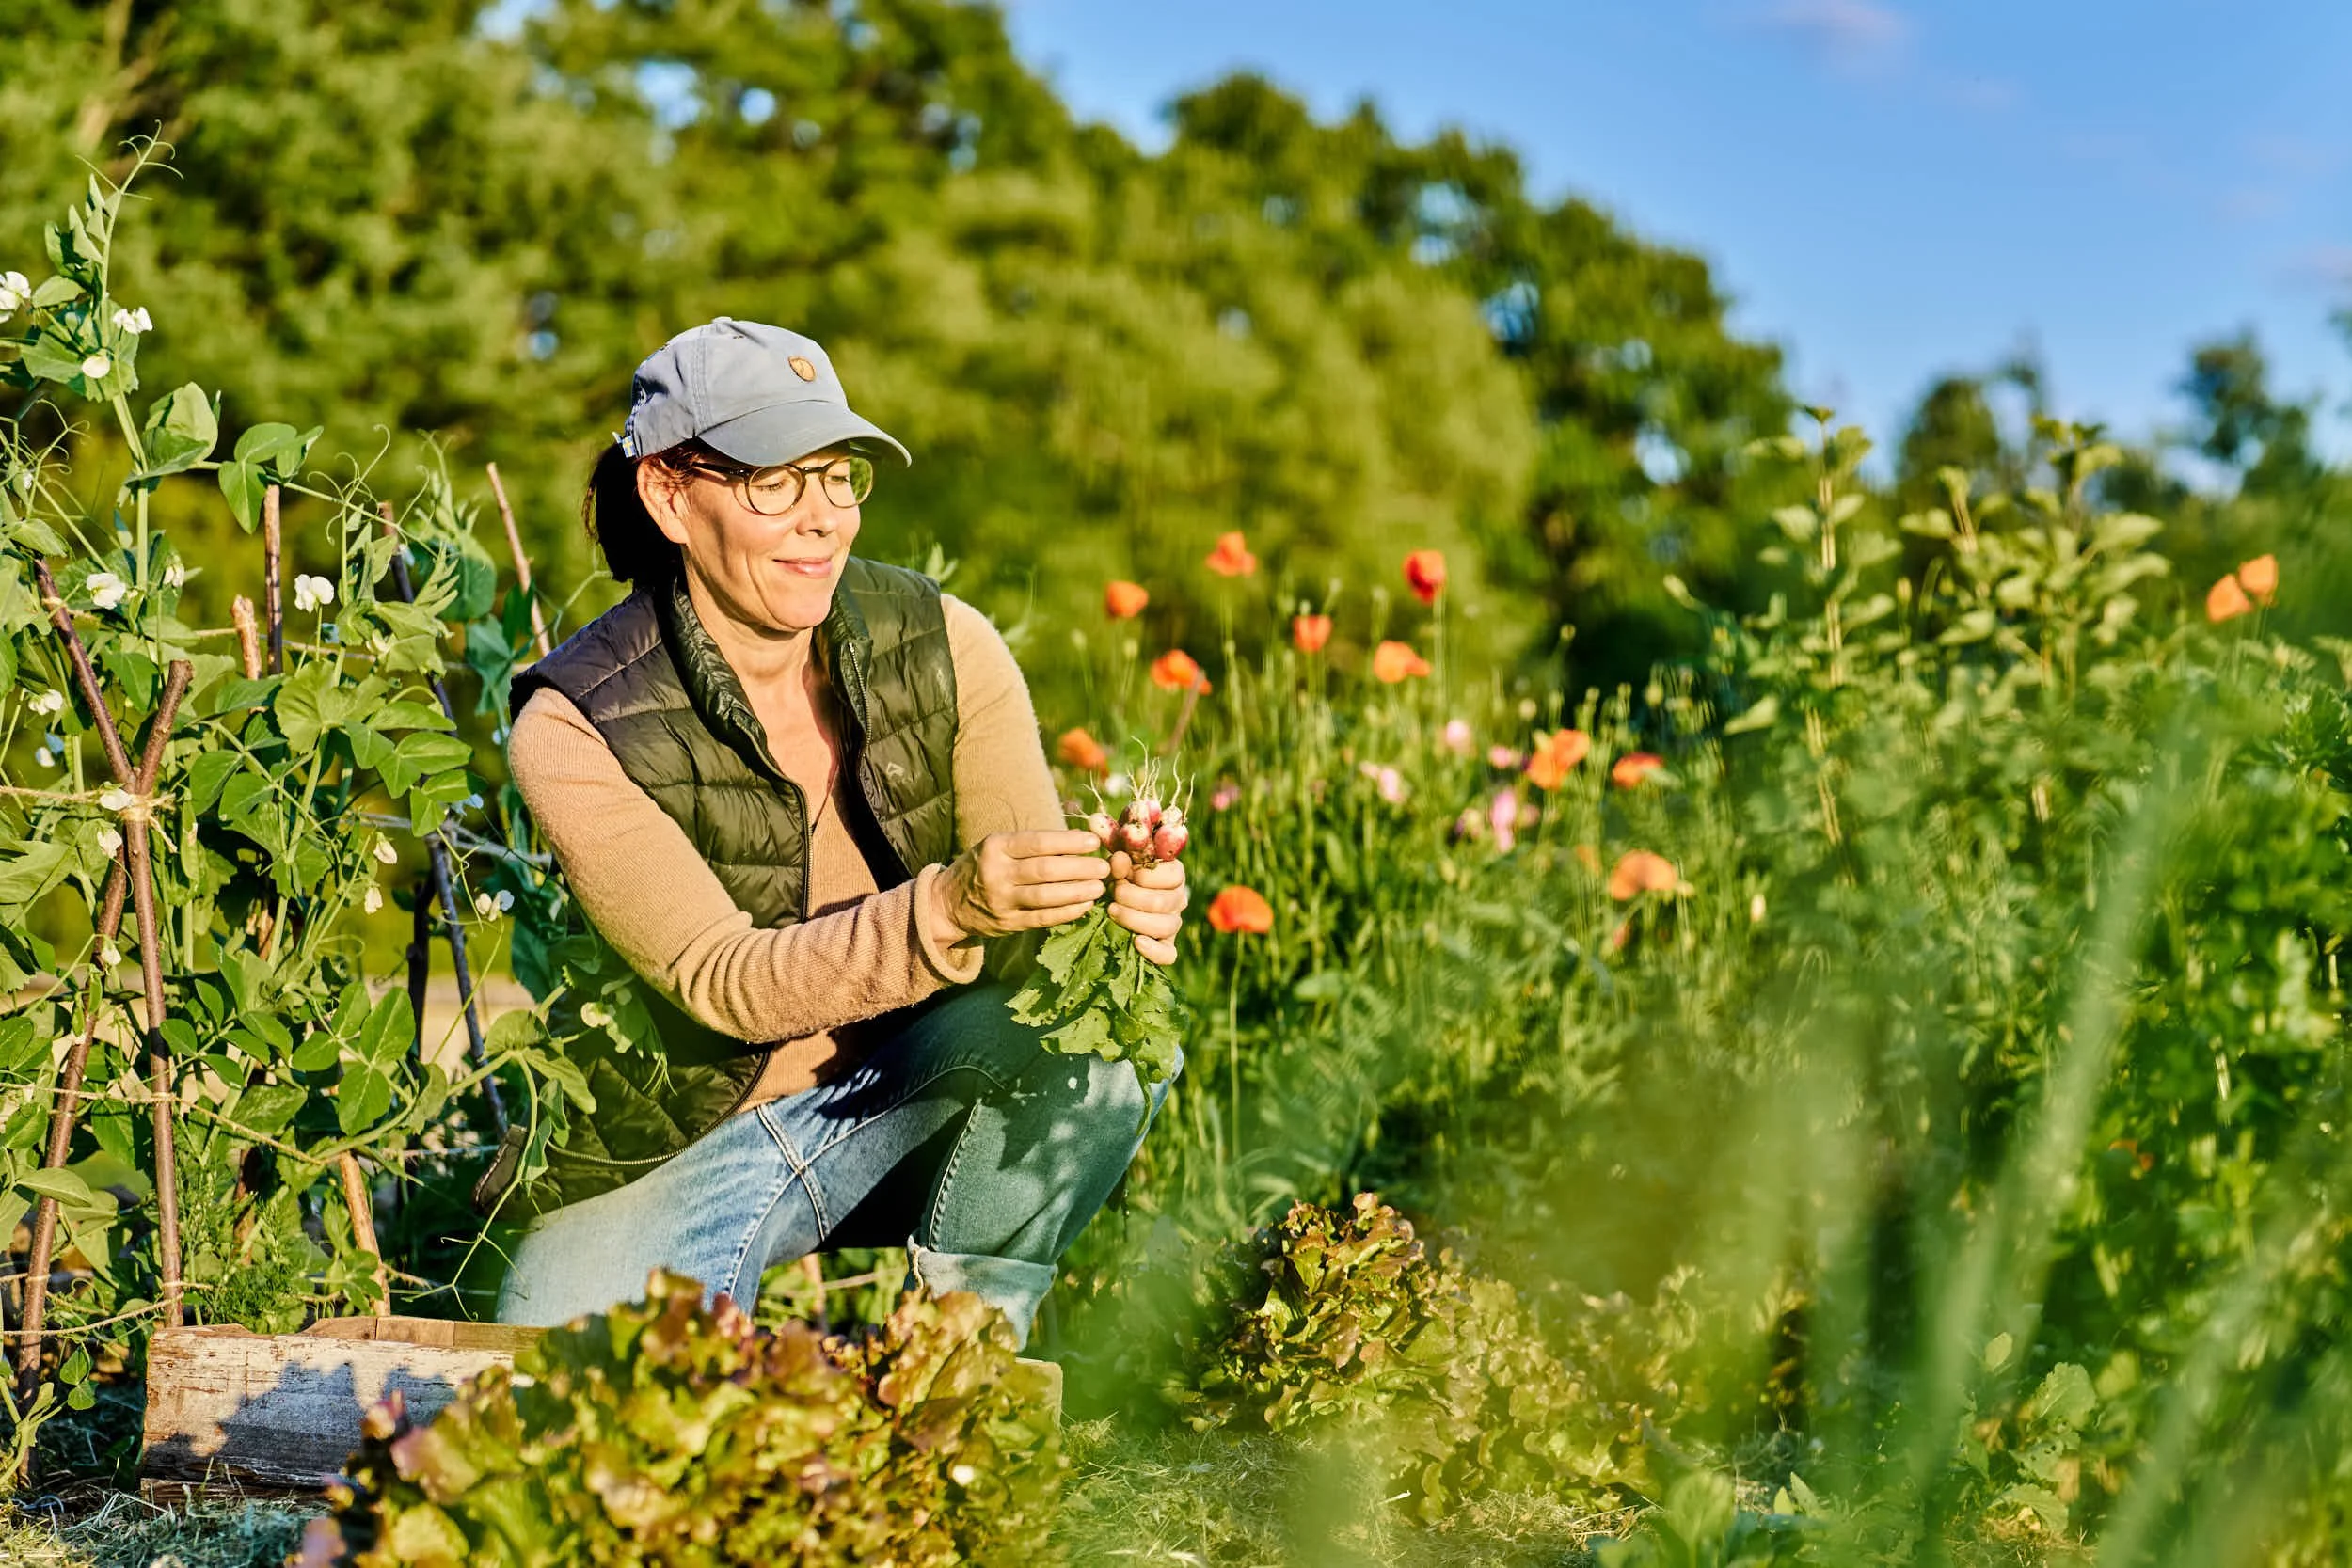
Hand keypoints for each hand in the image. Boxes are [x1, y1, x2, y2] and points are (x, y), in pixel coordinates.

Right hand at [933, 829, 1106, 941]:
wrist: (947, 903)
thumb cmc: (984, 866)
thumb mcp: (999, 846)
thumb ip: (1033, 844)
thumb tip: (1081, 839)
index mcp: (995, 847)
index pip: (1036, 842)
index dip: (1068, 843)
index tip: (1094, 843)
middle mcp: (996, 873)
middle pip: (1045, 871)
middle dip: (1080, 869)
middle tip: (1105, 868)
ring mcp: (1001, 901)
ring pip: (1045, 897)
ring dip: (1077, 892)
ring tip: (1099, 888)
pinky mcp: (1007, 924)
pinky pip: (1041, 918)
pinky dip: (1066, 912)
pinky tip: (1085, 906)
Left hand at [1107, 856, 1186, 966]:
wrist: (1114, 896)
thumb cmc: (1119, 874)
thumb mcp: (1118, 864)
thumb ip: (1119, 861)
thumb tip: (1120, 860)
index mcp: (1175, 875)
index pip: (1173, 876)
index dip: (1145, 875)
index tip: (1123, 873)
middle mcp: (1179, 899)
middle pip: (1164, 902)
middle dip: (1132, 897)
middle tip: (1113, 893)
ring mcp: (1173, 924)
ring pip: (1166, 926)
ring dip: (1134, 919)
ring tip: (1113, 911)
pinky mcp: (1165, 946)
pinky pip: (1168, 954)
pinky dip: (1154, 950)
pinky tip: (1137, 942)